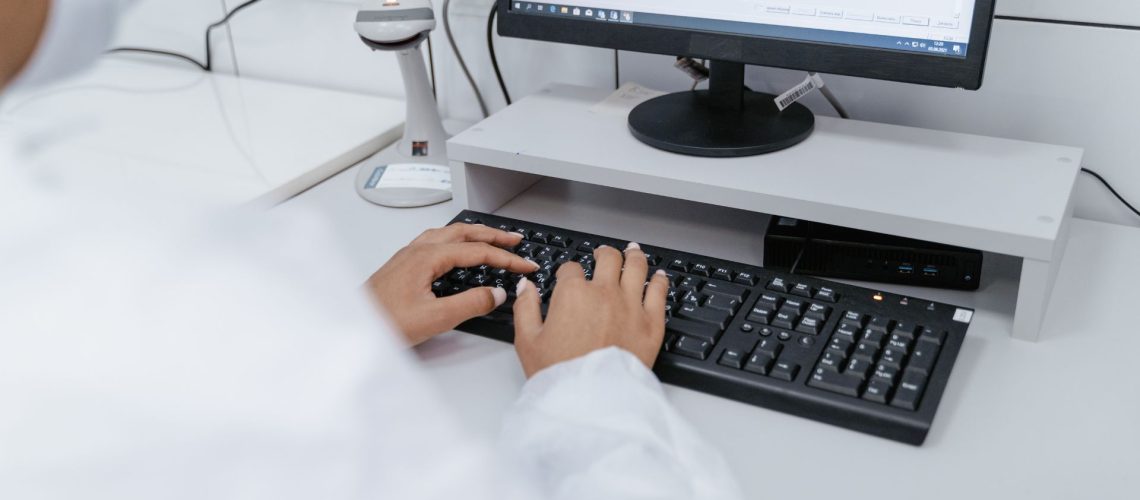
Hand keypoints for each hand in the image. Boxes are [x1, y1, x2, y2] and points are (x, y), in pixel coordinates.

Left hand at [367, 224, 538, 344]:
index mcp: (427, 258)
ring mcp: (408, 256)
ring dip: (473, 234)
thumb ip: (470, 304)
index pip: (477, 251)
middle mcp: (417, 251)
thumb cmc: (383, 322)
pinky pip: (435, 242)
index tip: (525, 265)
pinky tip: (456, 251)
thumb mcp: (435, 318)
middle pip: (463, 232)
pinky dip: (455, 241)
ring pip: (448, 234)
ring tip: (491, 240)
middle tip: (515, 240)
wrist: (352, 327)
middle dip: (493, 235)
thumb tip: (495, 294)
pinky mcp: (402, 265)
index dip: (506, 258)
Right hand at [513, 242, 670, 377]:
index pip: (571, 269)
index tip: (568, 277)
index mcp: (573, 294)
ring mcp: (631, 305)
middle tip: (603, 253)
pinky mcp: (651, 323)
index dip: (568, 271)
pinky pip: (659, 292)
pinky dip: (659, 280)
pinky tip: (658, 276)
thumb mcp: (528, 341)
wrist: (591, 401)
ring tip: (632, 251)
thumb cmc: (560, 375)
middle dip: (604, 253)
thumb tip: (526, 287)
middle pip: (608, 258)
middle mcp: (604, 293)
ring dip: (633, 255)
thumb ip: (525, 308)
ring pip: (636, 267)